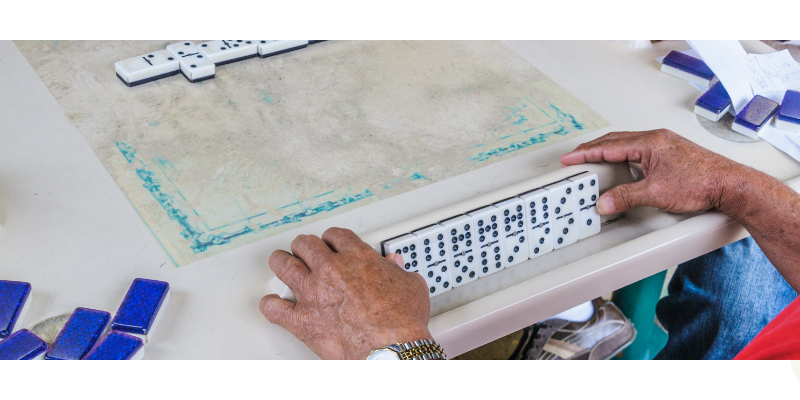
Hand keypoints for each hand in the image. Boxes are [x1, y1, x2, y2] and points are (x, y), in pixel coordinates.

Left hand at [259, 228, 432, 358]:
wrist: (392, 350)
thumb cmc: (402, 322)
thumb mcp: (411, 286)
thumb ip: (398, 271)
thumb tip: (395, 265)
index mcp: (356, 257)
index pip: (335, 235)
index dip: (332, 239)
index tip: (332, 244)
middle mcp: (330, 271)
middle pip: (305, 244)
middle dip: (305, 247)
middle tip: (306, 252)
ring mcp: (313, 294)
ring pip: (283, 265)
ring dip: (282, 263)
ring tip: (282, 264)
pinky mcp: (302, 320)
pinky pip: (273, 308)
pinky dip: (271, 305)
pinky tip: (273, 305)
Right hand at [559, 129, 751, 214]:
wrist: (731, 185)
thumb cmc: (703, 183)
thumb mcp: (656, 193)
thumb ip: (626, 197)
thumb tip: (605, 202)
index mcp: (649, 143)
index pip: (608, 146)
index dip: (585, 153)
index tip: (570, 158)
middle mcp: (657, 140)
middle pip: (616, 141)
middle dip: (593, 150)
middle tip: (576, 159)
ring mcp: (665, 145)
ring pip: (628, 145)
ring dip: (609, 152)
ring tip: (595, 162)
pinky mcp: (672, 154)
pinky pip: (639, 151)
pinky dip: (624, 157)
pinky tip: (624, 166)